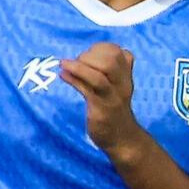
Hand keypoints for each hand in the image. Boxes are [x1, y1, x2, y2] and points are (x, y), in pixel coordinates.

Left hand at [57, 43, 146, 159]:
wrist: (123, 139)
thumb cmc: (115, 111)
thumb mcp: (116, 88)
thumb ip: (105, 73)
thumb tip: (81, 57)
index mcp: (126, 77)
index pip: (117, 51)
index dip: (99, 49)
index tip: (87, 56)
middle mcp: (122, 84)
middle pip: (111, 60)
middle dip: (89, 56)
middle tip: (76, 64)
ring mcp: (112, 97)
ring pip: (99, 76)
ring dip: (78, 67)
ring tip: (64, 65)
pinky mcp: (101, 109)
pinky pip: (87, 91)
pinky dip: (73, 80)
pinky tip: (63, 76)